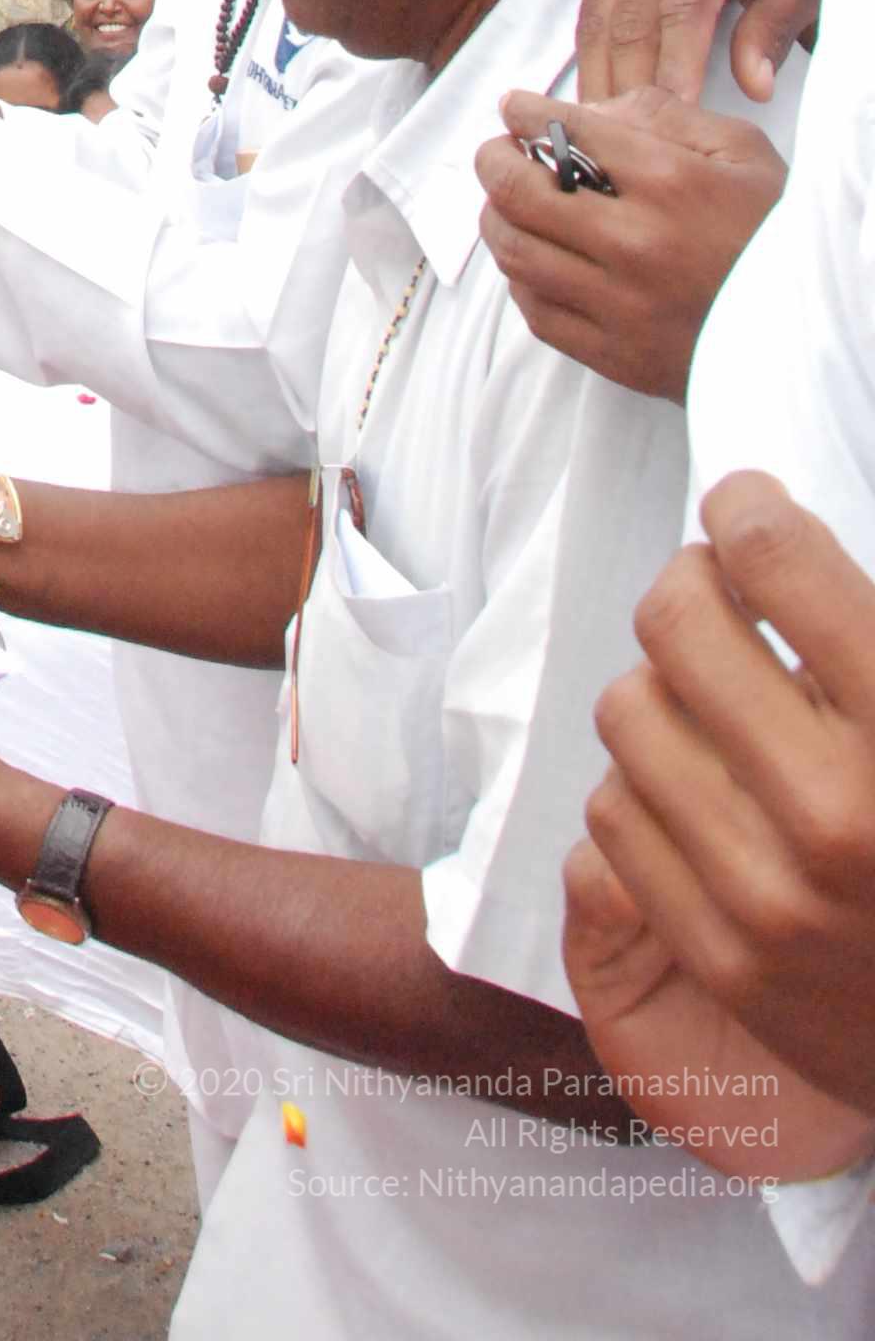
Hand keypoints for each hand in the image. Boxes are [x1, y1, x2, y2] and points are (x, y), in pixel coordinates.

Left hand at [473, 88, 784, 400]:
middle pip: (521, 192)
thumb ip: (664, 117)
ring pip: (517, 252)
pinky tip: (533, 258)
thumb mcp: (741, 153)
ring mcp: (621, 305)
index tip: (514, 109)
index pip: (567, 133)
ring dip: (497, 218)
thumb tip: (589, 111)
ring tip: (505, 202)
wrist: (803, 337)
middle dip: (494, 161)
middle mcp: (637, 243)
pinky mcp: (615, 355)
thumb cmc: (772, 235)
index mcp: (672, 184)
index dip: (526, 114)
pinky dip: (520, 277)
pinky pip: (536, 310)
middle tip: (496, 152)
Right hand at [574, 0, 840, 106]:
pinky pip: (592, 5)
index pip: (684, 6)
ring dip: (601, 74)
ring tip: (607, 131)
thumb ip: (775, 27)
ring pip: (602, 14)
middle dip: (631, 83)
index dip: (675, 65)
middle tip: (635, 144)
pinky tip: (599, 94)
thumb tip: (754, 87)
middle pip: (633, 16)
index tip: (675, 117)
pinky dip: (593, 53)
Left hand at [578, 474, 874, 1126]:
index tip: (748, 508)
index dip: (748, 508)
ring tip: (719, 702)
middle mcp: (839, 815)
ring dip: (666, 689)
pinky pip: (617, 814)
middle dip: (696, 585)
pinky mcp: (723, 958)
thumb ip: (864, 627)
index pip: (774, 555)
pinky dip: (651, 786)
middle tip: (724, 595)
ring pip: (629, 708)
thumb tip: (767, 519)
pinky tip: (708, 786)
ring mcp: (770, 897)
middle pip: (676, 617)